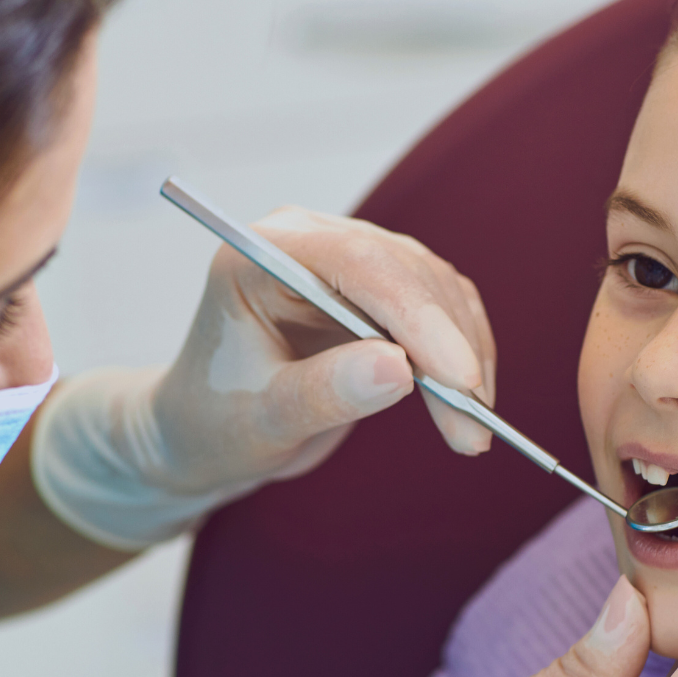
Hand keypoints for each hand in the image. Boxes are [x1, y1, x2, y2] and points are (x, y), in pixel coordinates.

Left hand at [30, 209, 495, 549]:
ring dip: (465, 358)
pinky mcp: (378, 294)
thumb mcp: (261, 422)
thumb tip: (400, 370)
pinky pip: (442, 312)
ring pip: (436, 290)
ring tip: (471, 433)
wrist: (205, 434)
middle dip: (449, 350)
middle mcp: (309, 241)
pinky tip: (470, 407)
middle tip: (472, 428)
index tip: (458, 380)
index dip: (417, 316)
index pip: (357, 262)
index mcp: (262, 254)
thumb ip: (324, 392)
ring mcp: (347, 263)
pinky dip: (463, 357)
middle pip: (406, 273)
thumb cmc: (213, 424)